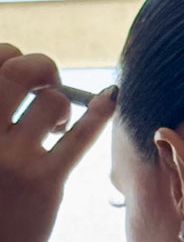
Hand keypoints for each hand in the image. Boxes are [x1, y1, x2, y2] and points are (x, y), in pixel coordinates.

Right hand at [0, 45, 115, 241]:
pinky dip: (100, 115)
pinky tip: (112, 99)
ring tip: (54, 129)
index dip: (13, 58)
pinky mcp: (44, 183)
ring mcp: (13, 158)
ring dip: (62, 105)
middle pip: (22, 70)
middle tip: (48, 89)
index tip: (21, 82)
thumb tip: (24, 71)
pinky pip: (80, 138)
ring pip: (52, 101)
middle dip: (44, 68)